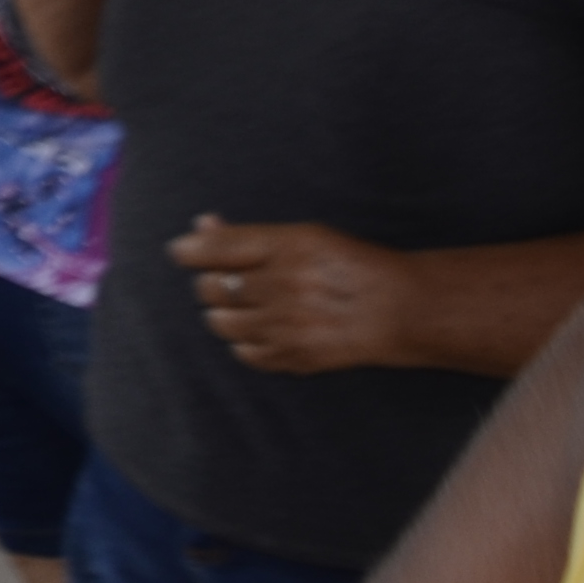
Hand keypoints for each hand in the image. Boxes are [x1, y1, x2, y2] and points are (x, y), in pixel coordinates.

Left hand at [173, 216, 417, 374]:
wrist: (401, 310)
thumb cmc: (351, 265)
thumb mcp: (306, 235)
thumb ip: (249, 234)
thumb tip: (201, 225)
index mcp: (289, 247)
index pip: (216, 248)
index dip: (190, 249)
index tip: (182, 250)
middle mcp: (286, 285)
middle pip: (212, 287)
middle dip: (210, 282)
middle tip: (225, 280)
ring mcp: (289, 325)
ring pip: (221, 323)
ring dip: (223, 313)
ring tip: (245, 306)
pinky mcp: (296, 357)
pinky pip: (244, 354)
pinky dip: (244, 342)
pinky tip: (261, 329)